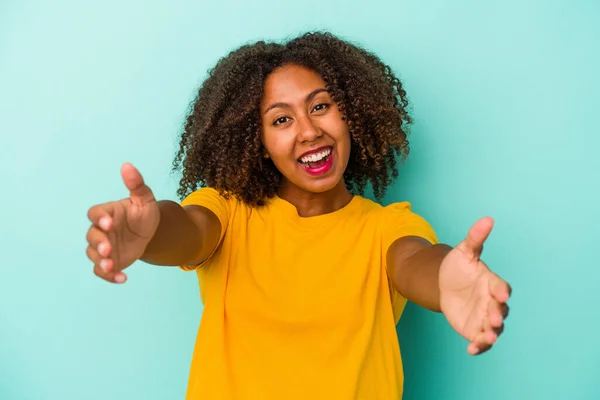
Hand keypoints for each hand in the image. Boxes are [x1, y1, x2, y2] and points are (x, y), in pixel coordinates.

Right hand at [85, 163, 159, 283]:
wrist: (151, 233)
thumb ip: (137, 184)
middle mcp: (101, 230)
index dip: (99, 218)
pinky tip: (123, 278)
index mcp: (107, 213)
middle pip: (91, 236)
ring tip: (112, 266)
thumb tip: (128, 166)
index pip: (95, 213)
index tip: (109, 223)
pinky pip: (103, 270)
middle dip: (98, 243)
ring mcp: (103, 247)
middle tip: (108, 248)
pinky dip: (110, 276)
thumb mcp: (145, 199)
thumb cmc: (143, 213)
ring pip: (93, 255)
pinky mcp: (109, 261)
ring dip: (101, 261)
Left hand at [439, 217, 511, 354]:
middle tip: (494, 319)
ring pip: (493, 328)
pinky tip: (470, 350)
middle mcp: (492, 301)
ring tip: (487, 337)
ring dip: (491, 333)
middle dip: (498, 314)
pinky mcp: (474, 329)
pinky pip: (480, 340)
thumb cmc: (458, 266)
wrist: (444, 284)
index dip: (501, 290)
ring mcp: (484, 317)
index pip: (500, 287)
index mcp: (491, 282)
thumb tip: (487, 218)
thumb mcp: (464, 251)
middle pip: (499, 309)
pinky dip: (478, 346)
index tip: (501, 292)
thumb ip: (475, 238)